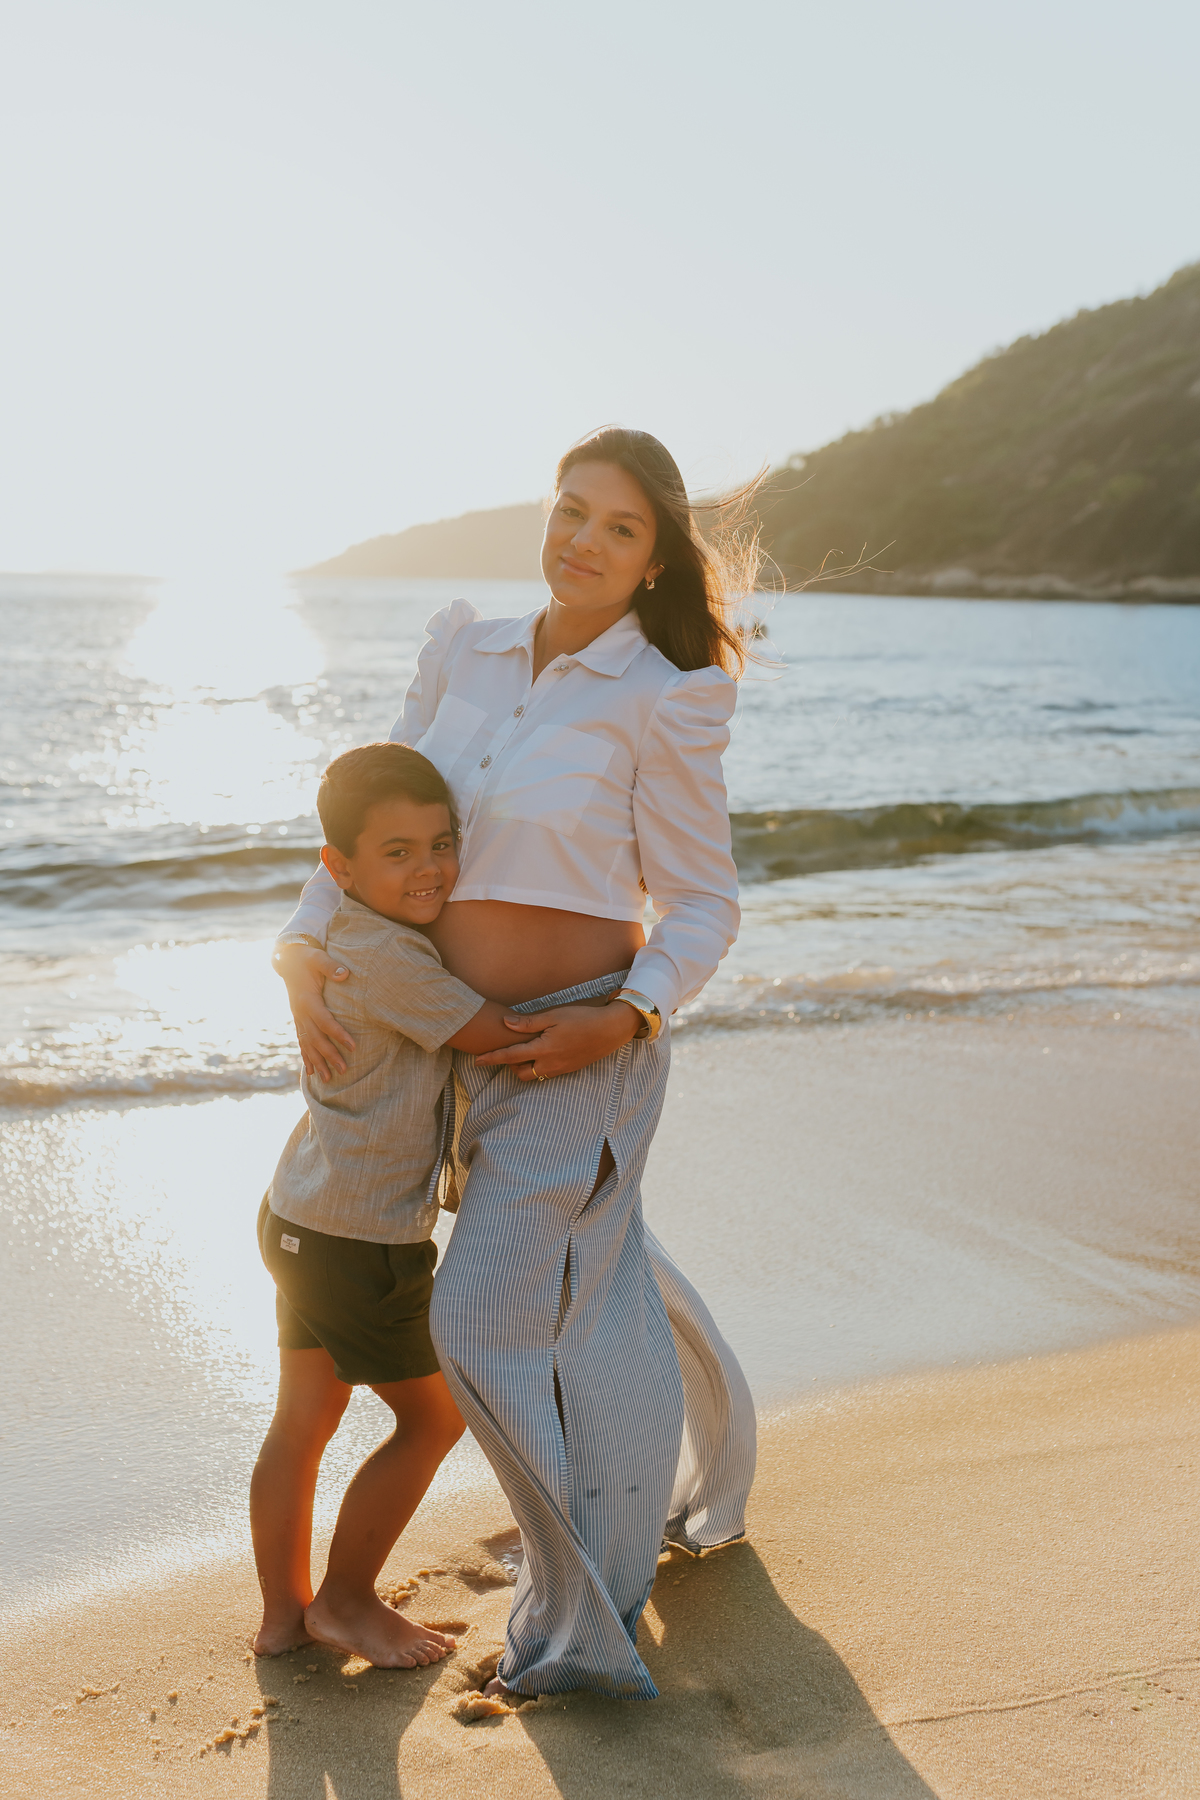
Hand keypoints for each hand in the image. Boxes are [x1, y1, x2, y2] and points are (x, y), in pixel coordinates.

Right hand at [271, 941, 353, 1080]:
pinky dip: (306, 1056)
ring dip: (318, 1061)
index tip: (353, 1046)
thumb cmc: (306, 958)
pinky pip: (301, 1041)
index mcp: (307, 1000)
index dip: (338, 1034)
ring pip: (307, 1044)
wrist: (287, 958)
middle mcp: (300, 1012)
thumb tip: (345, 973)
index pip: (325, 1021)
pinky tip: (312, 1071)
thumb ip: (330, 966)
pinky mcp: (298, 1019)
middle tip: (344, 1069)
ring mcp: (297, 1017)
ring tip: (328, 1078)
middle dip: (329, 1055)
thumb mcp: (318, 957)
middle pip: (316, 1038)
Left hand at [472, 1001, 640, 1081]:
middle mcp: (550, 1063)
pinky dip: (538, 1066)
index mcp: (543, 1049)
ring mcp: (560, 1069)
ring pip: (534, 1075)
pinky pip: (546, 1074)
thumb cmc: (582, 1018)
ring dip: (525, 1066)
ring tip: (525, 1051)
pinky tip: (542, 1053)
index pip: (510, 1056)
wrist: (610, 1029)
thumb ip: (528, 1023)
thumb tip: (506, 1023)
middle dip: (510, 1065)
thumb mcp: (554, 1016)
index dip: (492, 1058)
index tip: (476, 1060)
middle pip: (520, 1073)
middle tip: (507, 1050)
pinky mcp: (568, 1069)